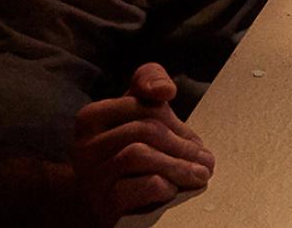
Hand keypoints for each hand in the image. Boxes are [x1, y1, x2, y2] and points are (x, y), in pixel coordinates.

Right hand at [71, 64, 213, 226]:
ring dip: (178, 165)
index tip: (195, 140)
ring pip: (138, 155)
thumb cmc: (125, 153)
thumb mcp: (136, 115)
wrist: (96, 206)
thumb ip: (148, 84)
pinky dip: (165, 185)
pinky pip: (142, 185)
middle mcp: (84, 145)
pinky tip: (174, 190)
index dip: (174, 122)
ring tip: (200, 175)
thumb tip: (165, 89)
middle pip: (144, 130)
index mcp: (92, 117)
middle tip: (206, 162)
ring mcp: (91, 175)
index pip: (142, 105)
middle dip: (182, 145)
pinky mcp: (103, 204)